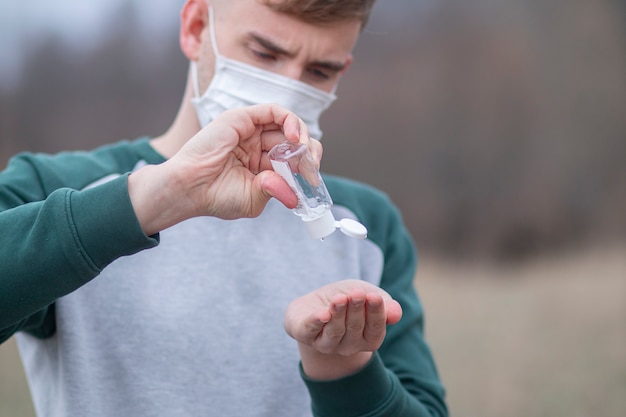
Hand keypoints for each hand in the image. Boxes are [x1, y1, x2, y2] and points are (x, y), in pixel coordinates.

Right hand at [129, 104, 321, 234]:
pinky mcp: (242, 118)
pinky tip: (294, 137)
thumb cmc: (215, 196)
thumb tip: (296, 195)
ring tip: (304, 152)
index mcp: (260, 164)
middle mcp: (257, 145)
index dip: (306, 164)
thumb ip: (276, 192)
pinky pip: (274, 111)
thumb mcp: (254, 199)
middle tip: (312, 165)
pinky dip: (290, 120)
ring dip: (302, 135)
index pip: (292, 157)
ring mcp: (250, 131)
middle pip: (293, 139)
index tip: (312, 178)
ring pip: (287, 124)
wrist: (189, 188)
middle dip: (308, 151)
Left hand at [284, 279, 402, 379]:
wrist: (313, 304)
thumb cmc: (346, 300)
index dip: (376, 313)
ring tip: (340, 298)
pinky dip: (316, 322)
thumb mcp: (366, 294)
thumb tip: (397, 313)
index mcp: (367, 338)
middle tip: (356, 293)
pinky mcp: (304, 334)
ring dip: (338, 314)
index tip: (374, 296)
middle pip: (355, 329)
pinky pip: (310, 330)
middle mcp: (348, 346)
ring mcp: (326, 343)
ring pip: (334, 331)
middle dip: (356, 309)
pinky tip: (322, 314)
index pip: (375, 329)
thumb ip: (383, 303)